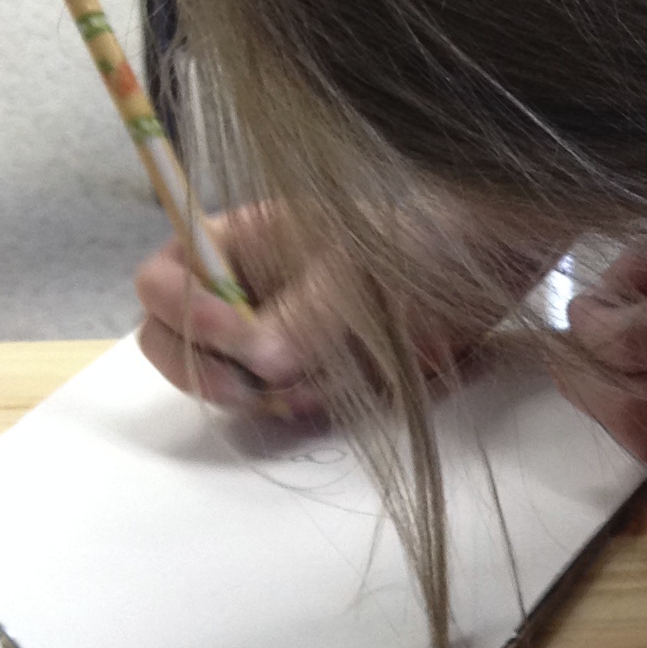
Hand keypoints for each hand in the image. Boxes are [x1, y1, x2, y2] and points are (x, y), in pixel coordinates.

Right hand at [133, 203, 511, 420]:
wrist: (485, 265)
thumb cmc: (416, 240)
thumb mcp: (357, 269)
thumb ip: (306, 315)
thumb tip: (264, 364)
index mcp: (236, 245)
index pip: (161, 282)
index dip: (184, 315)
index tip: (238, 336)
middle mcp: (243, 293)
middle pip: (174, 345)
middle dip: (208, 373)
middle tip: (254, 387)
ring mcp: (275, 338)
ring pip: (233, 387)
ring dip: (271, 395)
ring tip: (329, 375)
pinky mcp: (313, 375)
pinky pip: (284, 408)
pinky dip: (308, 408)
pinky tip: (347, 388)